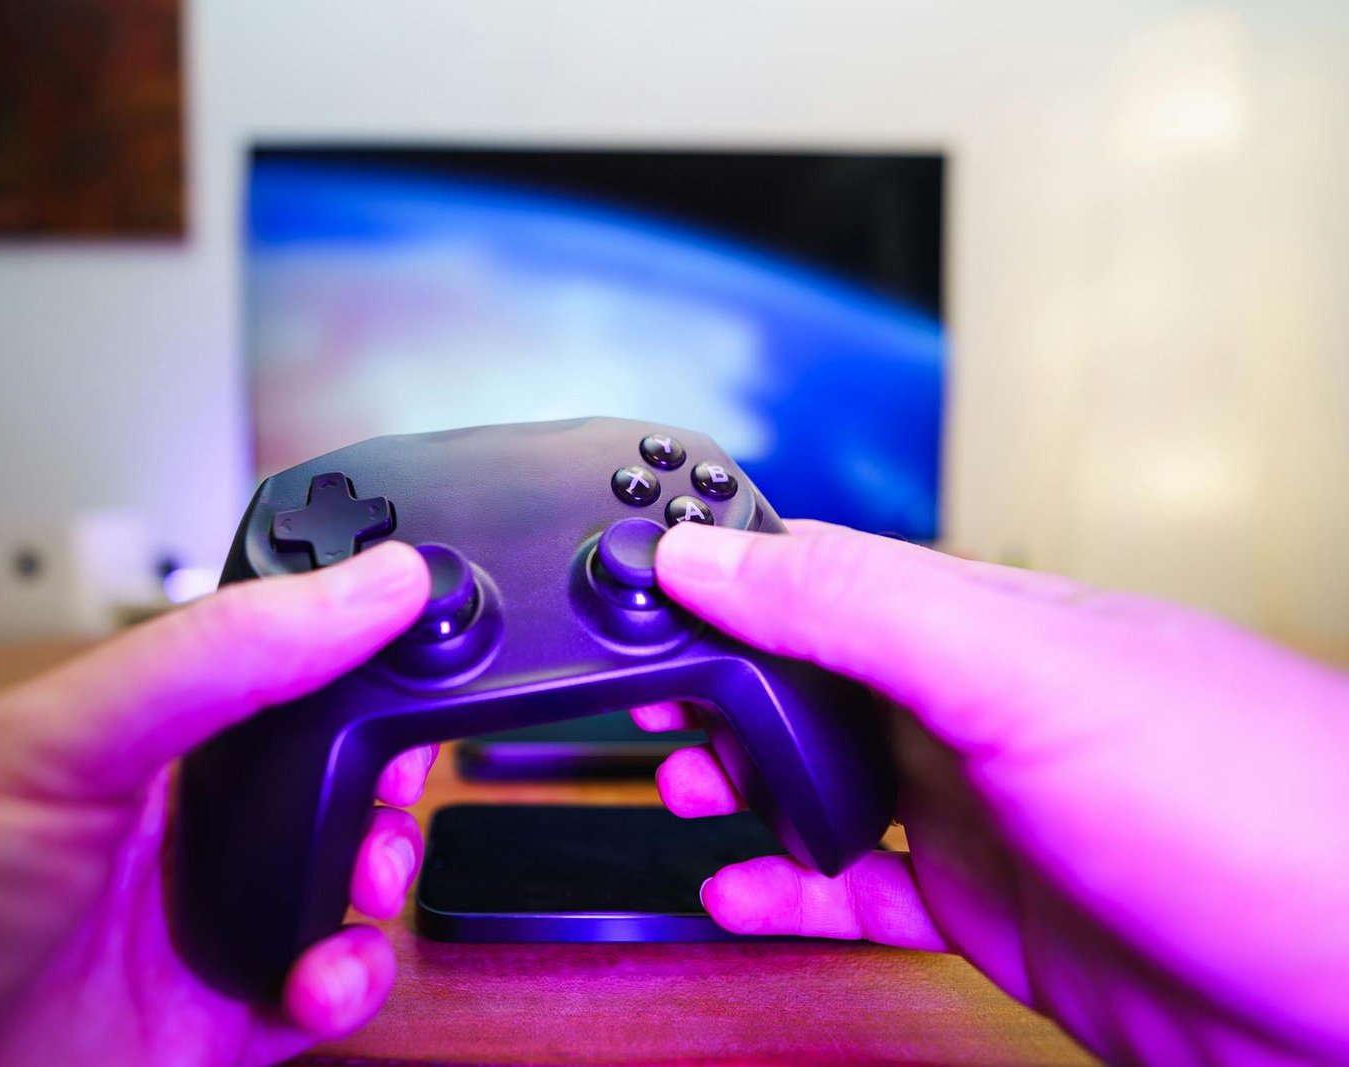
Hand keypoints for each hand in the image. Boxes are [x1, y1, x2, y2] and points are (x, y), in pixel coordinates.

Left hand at [0, 543, 436, 1066]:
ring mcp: (197, 918)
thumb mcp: (64, 740)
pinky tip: (318, 978)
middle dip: (389, 781)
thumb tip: (368, 583)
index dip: (364, 659)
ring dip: (382, 883)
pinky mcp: (207, 1018)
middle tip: (391, 787)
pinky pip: (322, 993)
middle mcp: (180, 815)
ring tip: (361, 884)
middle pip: (336, 777)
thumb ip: (220, 656)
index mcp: (149, 724)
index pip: (292, 665)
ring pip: (345, 886)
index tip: (426, 654)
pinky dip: (352, 985)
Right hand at [635, 520, 1348, 1065]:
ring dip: (746, 788)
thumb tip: (711, 552)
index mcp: (984, 624)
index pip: (823, 572)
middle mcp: (977, 708)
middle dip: (718, 691)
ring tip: (688, 794)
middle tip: (643, 708)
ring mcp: (986, 810)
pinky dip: (791, 892)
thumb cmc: (1261, 808)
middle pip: (812, 679)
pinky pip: (862, 890)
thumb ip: (859, 607)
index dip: (722, 578)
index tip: (634, 595)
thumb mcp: (1026, 677)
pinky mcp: (996, 908)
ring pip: (827, 784)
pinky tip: (745, 896)